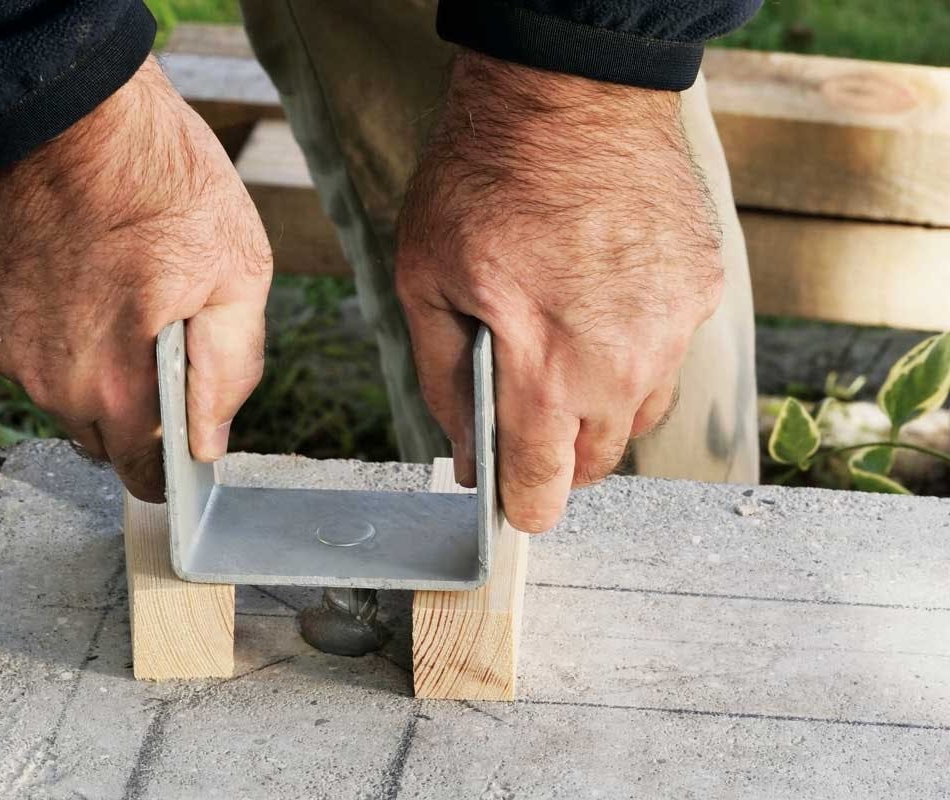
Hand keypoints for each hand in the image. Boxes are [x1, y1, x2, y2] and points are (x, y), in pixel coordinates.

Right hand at [0, 57, 271, 500]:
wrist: (60, 109)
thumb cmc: (161, 182)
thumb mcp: (237, 269)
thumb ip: (228, 370)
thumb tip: (208, 440)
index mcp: (118, 385)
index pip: (140, 474)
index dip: (165, 465)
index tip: (176, 443)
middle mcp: (49, 382)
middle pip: (96, 433)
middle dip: (129, 407)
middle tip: (152, 338)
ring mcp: (1, 347)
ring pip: (55, 388)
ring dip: (83, 362)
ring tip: (108, 291)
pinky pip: (17, 346)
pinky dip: (43, 325)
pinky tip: (65, 273)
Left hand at [396, 53, 722, 531]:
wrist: (567, 96)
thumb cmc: (484, 181)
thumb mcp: (425, 282)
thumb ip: (443, 383)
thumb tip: (465, 452)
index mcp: (548, 371)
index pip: (547, 486)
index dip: (524, 504)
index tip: (515, 501)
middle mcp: (624, 364)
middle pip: (597, 460)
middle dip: (557, 453)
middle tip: (525, 410)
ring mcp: (673, 326)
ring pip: (638, 412)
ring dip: (599, 404)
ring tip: (562, 346)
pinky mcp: (702, 289)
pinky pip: (668, 352)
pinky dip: (635, 346)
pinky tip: (601, 301)